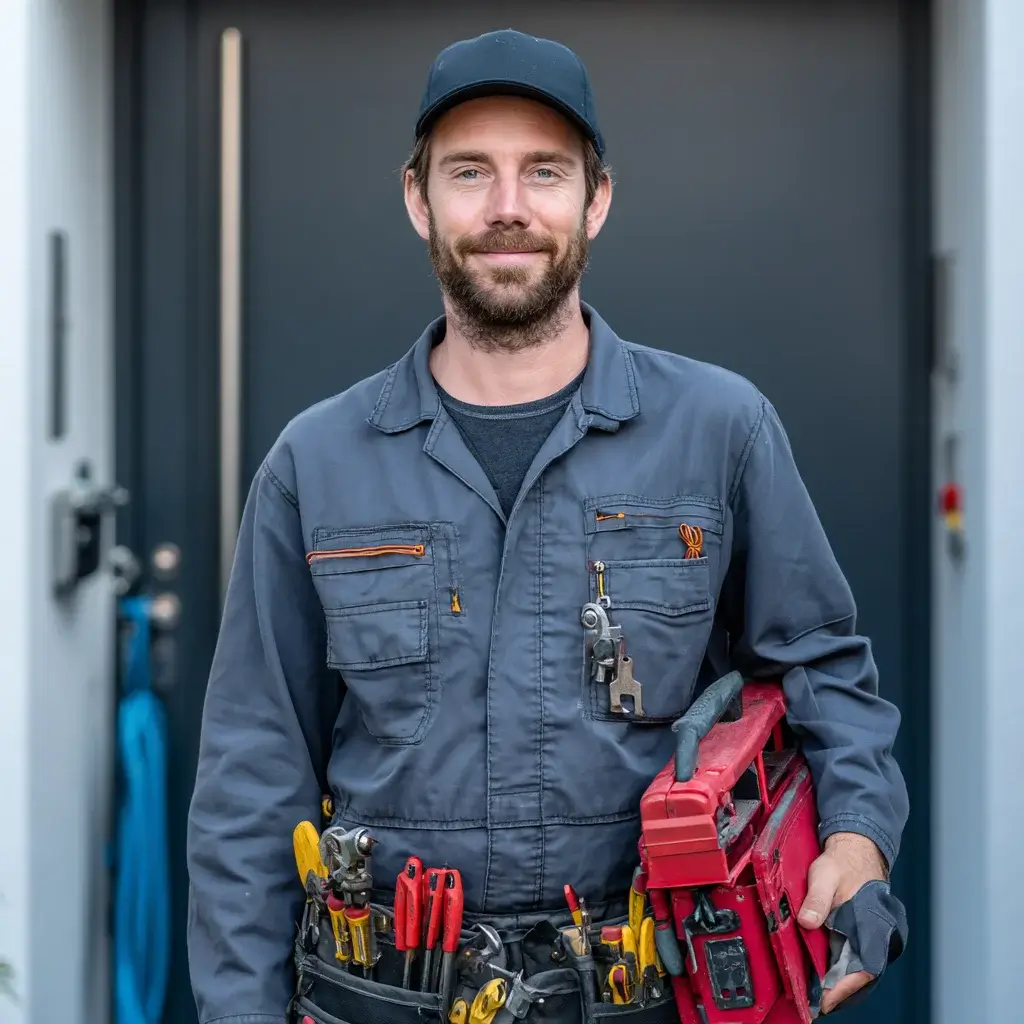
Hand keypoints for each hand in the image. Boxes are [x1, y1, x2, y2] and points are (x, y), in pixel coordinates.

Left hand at [798, 831, 887, 1013]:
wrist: (853, 850)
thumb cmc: (843, 863)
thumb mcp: (825, 875)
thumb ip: (817, 898)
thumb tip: (808, 922)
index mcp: (869, 926)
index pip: (862, 967)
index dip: (844, 987)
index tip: (826, 1000)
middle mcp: (870, 936)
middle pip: (856, 974)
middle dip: (836, 991)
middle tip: (813, 1004)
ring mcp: (862, 936)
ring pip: (851, 967)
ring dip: (834, 982)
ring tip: (813, 996)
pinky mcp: (852, 933)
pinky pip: (845, 957)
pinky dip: (833, 968)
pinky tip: (818, 975)